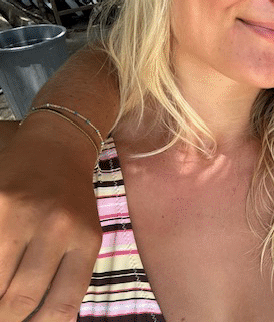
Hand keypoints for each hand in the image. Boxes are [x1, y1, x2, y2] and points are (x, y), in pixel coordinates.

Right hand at [0, 120, 101, 321]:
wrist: (57, 147)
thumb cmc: (72, 198)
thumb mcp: (86, 233)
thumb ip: (69, 273)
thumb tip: (46, 318)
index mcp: (87, 240)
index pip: (63, 304)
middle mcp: (58, 228)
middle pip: (22, 299)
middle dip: (8, 318)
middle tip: (6, 316)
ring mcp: (24, 216)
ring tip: (0, 299)